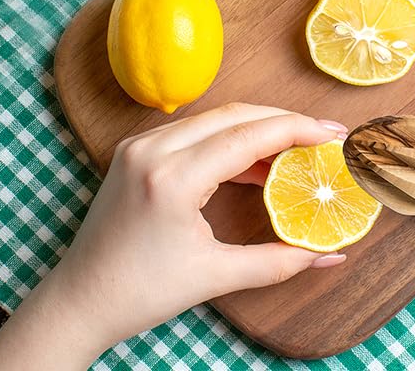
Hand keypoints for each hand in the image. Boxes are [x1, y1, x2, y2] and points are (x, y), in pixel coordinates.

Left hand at [0, 103, 347, 369]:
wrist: (80, 299)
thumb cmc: (141, 292)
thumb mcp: (216, 276)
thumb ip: (280, 262)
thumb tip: (331, 256)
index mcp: (172, 177)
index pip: (248, 135)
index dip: (297, 129)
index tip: (334, 133)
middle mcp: (152, 149)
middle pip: (233, 115)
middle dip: (283, 122)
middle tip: (322, 138)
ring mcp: (138, 146)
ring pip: (212, 119)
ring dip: (255, 130)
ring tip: (293, 154)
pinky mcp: (133, 152)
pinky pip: (191, 132)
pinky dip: (226, 140)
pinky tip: (252, 165)